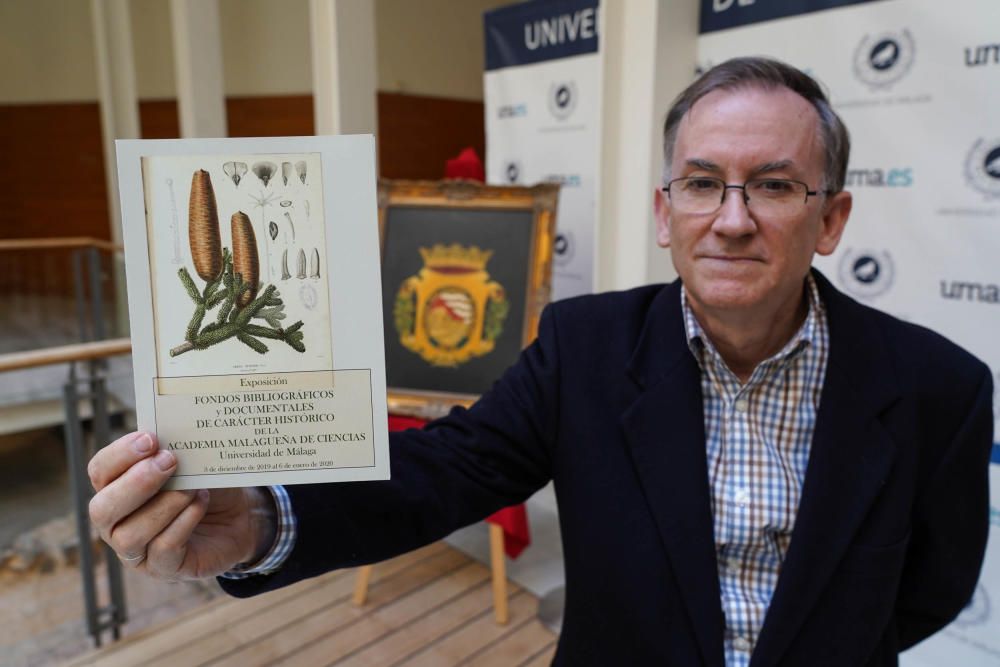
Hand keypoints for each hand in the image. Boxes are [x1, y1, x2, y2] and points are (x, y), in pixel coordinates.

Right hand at [87, 431, 275, 579]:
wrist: (240, 515)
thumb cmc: (206, 483)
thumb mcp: (190, 462)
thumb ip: (173, 449)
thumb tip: (173, 431)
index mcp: (116, 488)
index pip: (99, 471)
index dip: (119, 455)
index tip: (150, 438)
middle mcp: (117, 523)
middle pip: (102, 510)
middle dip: (135, 483)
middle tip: (169, 461)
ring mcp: (138, 551)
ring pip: (130, 535)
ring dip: (164, 505)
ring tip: (192, 486)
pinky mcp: (166, 567)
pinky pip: (164, 548)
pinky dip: (183, 522)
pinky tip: (201, 502)